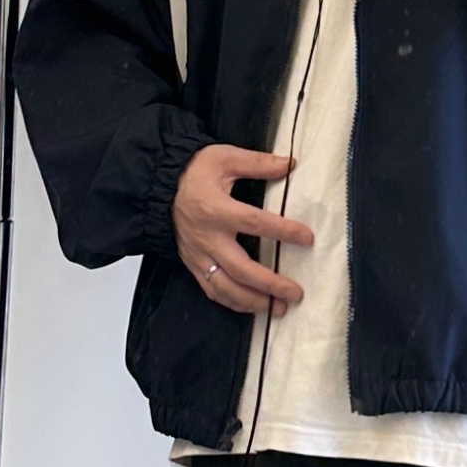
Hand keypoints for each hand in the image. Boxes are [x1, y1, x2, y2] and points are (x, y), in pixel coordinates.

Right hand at [173, 144, 311, 314]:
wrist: (158, 187)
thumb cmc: (193, 172)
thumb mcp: (224, 158)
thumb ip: (257, 163)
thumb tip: (289, 163)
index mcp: (217, 209)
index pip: (255, 223)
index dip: (283, 232)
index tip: (308, 238)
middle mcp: (208, 238)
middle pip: (242, 269)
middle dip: (271, 284)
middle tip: (296, 293)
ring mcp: (199, 255)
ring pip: (227, 287)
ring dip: (254, 301)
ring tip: (279, 308)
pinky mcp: (193, 265)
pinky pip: (213, 290)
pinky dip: (233, 303)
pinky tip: (253, 307)